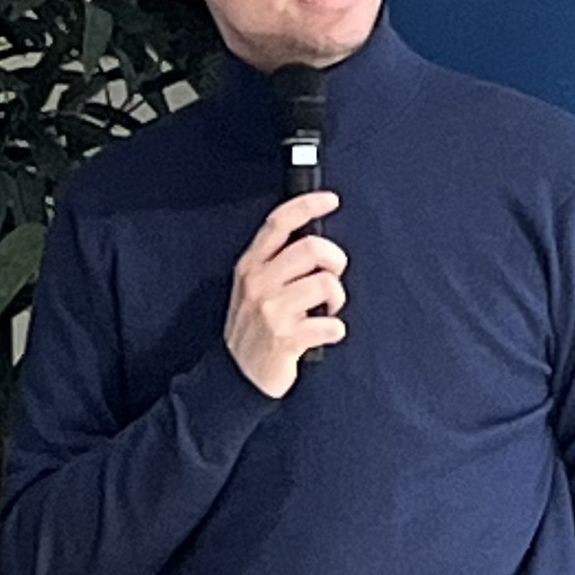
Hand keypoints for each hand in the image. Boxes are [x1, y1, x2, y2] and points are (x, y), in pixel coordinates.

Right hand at [228, 191, 345, 395]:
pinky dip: (336, 330)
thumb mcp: (253, 287)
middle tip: (333, 277)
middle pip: (312, 248)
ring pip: (326, 283)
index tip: (331, 199)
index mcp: (251, 265)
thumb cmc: (253, 329)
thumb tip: (315, 242)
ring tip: (327, 311)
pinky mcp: (286, 338)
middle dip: (335, 260)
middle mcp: (259, 283)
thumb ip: (276, 262)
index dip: (308, 204)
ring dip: (338, 299)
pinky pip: (331, 324)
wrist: (236, 375)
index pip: (279, 222)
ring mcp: (272, 310)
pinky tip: (325, 334)